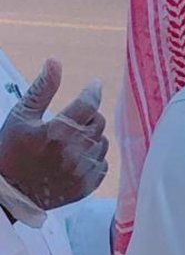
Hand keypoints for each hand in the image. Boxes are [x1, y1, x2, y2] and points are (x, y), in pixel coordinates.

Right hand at [0, 58, 108, 209]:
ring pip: (102, 143)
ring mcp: (82, 172)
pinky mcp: (86, 187)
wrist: (10, 192)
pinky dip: (93, 159)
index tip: (95, 85)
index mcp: (57, 132)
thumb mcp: (21, 116)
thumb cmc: (11, 150)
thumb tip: (55, 62)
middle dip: (88, 117)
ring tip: (69, 142)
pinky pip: (102, 164)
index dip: (93, 91)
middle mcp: (74, 152)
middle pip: (99, 122)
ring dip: (91, 138)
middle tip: (71, 120)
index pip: (89, 104)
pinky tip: (74, 159)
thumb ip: (42, 89)